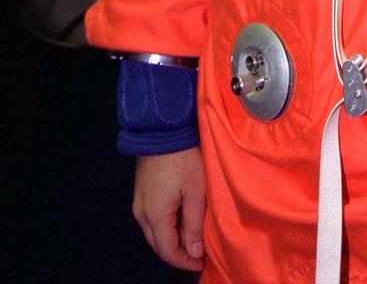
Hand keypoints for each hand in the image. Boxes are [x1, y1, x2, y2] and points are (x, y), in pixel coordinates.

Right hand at [133, 147, 205, 270]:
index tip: (202, 263)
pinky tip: (181, 220)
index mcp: (154, 216)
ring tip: (193, 237)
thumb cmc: (184, 159)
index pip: (167, 251)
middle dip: (178, 252)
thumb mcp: (195, 191)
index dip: (184, 261)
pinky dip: (166, 226)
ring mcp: (139, 203)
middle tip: (199, 253)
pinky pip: (152, 219)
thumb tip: (193, 253)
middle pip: (158, 244)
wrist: (162, 129)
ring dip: (172, 239)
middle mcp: (141, 214)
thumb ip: (193, 224)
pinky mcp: (141, 193)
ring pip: (154, 233)